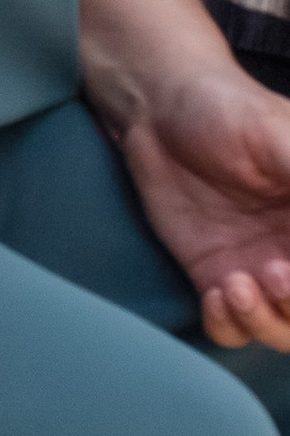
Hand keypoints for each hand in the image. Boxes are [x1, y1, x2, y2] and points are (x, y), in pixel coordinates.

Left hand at [119, 65, 289, 351]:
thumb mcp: (280, 136)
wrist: (158, 105)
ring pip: (281, 330)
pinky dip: (228, 325)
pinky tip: (216, 292)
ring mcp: (259, 269)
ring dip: (266, 321)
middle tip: (275, 276)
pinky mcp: (215, 276)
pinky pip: (231, 327)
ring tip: (237, 285)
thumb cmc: (228, 108)